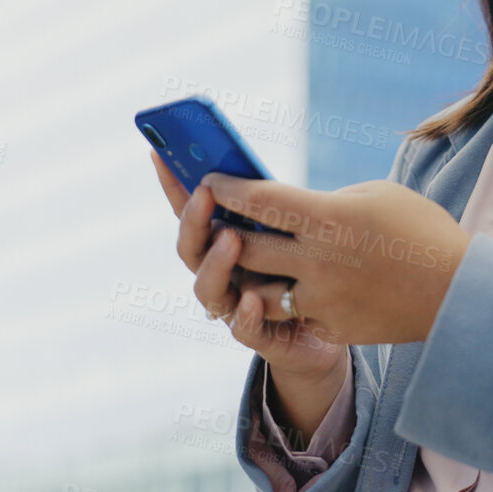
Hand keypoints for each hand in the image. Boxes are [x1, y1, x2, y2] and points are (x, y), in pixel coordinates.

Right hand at [154, 152, 343, 380]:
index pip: (190, 212)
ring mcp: (235, 307)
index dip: (173, 185)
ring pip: (209, 289)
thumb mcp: (293, 228)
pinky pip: (245, 329)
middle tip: (205, 192)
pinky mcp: (261, 338)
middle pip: (192, 248)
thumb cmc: (310, 268)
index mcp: (223, 243)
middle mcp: (221, 275)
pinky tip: (251, 298)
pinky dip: (244, 315)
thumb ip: (270, 206)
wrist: (332, 328)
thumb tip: (253, 167)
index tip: (161, 153)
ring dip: (216, 263)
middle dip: (194, 219)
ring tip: (231, 239)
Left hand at [201, 173, 471, 344]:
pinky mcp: (332, 327)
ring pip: (256, 290)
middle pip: (244, 248)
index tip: (211, 180)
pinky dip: (282, 299)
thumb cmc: (420, 231)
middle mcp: (319, 260)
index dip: (229, 188)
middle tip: (213, 222)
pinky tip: (280, 286)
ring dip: (243, 274)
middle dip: (219, 233)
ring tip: (237, 259)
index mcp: (329, 217)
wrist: (459, 292)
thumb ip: (326, 202)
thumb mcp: (376, 196)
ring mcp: (323, 299)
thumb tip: (290, 209)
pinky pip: (290, 314)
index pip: (260, 200)